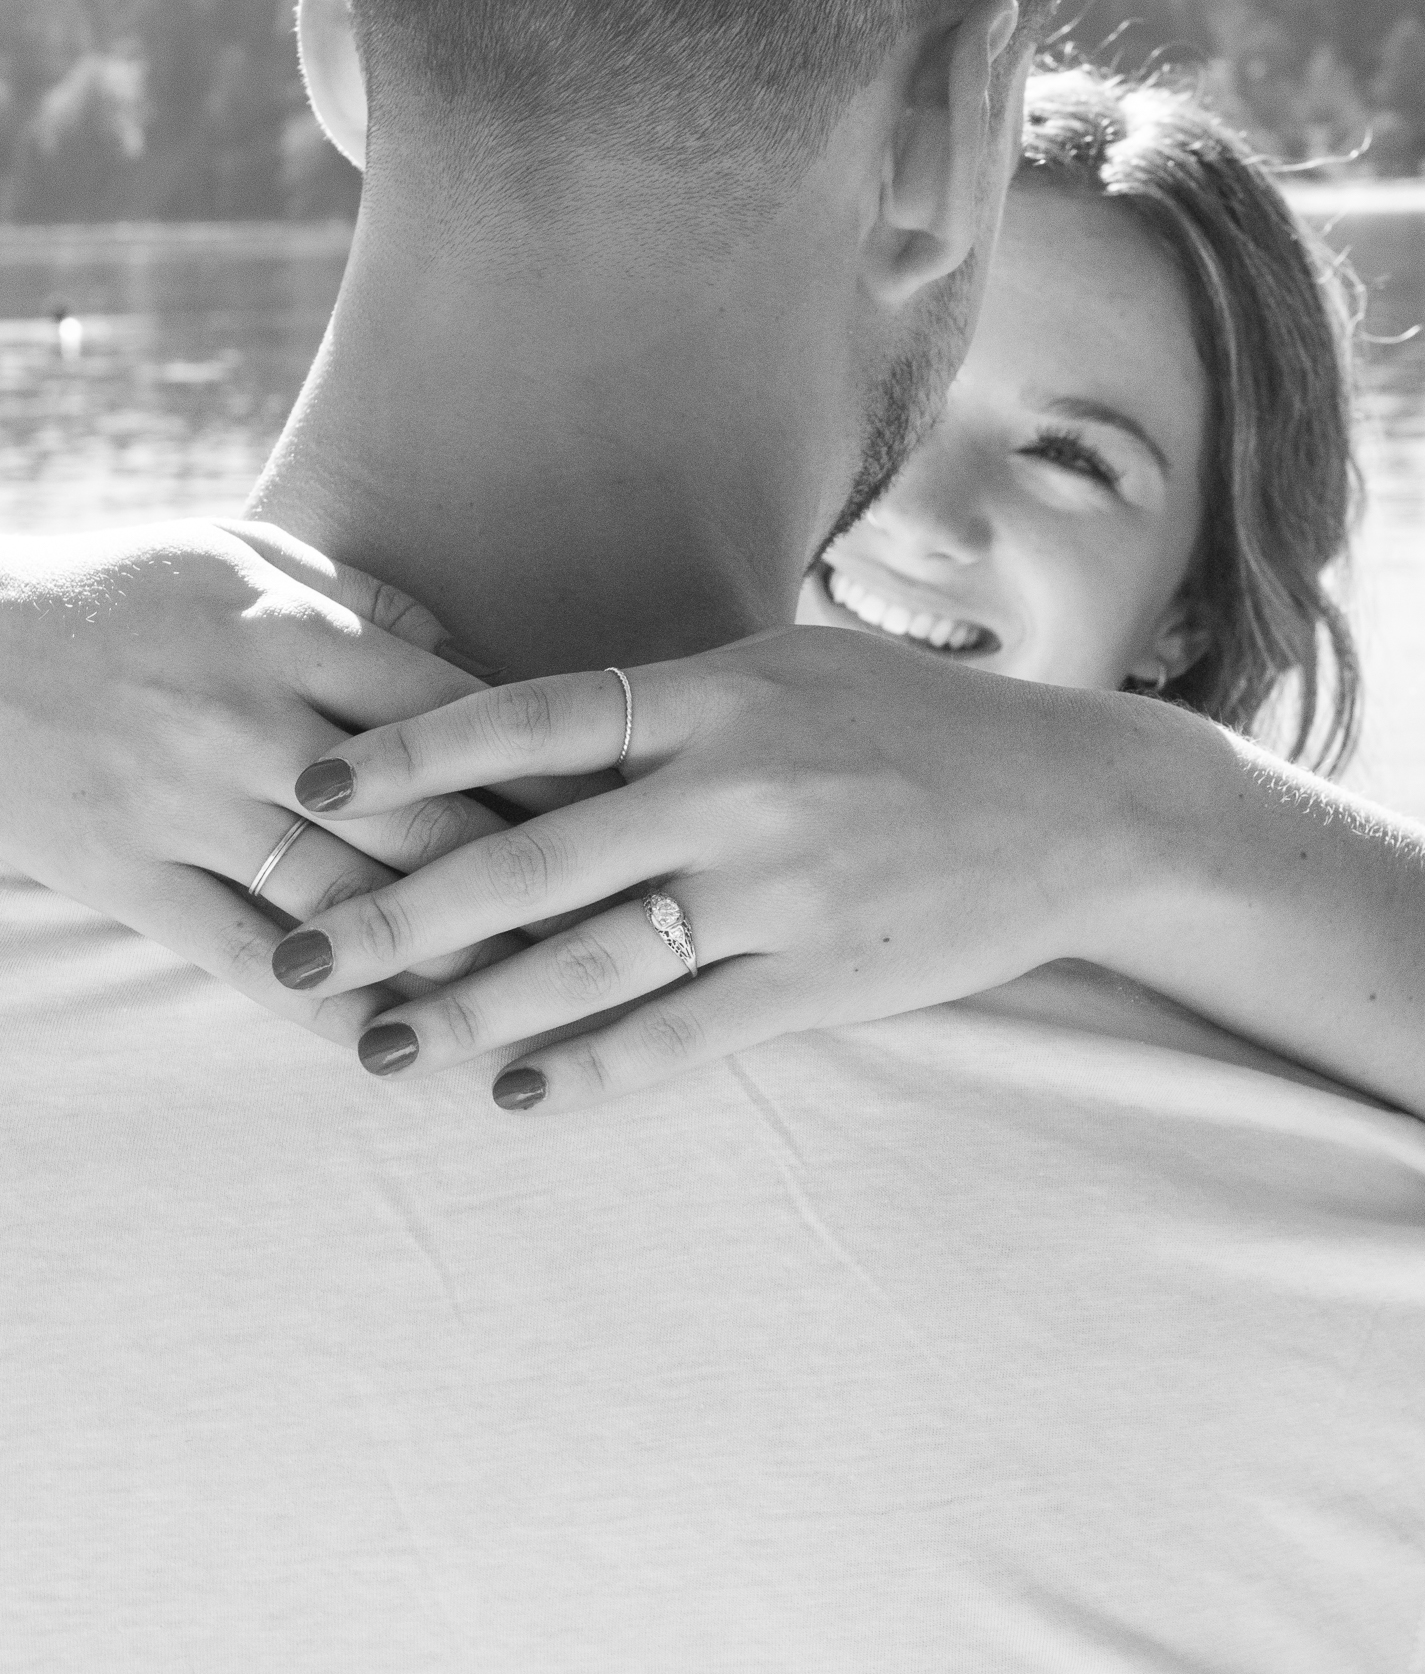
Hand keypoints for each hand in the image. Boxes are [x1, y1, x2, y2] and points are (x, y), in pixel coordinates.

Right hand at [0, 518, 583, 1046]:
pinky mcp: (128, 877)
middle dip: (534, 884)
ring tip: (539, 1003)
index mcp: (292, 629)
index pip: (458, 715)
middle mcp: (251, 721)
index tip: (631, 817)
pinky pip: (242, 957)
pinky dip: (325, 1008)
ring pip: (348, 900)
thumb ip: (367, 603)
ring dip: (450, 959)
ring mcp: (185, 805)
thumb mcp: (243, 553)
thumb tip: (477, 668)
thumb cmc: (119, 590)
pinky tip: (398, 1046)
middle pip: (424, 820)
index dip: (555, 774)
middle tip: (621, 929)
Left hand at [271, 624, 1152, 1099]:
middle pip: (531, 858)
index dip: (413, 753)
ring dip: (471, 1011)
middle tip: (293, 963)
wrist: (1082, 806)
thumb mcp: (790, 671)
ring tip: (380, 1049)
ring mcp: (783, 888)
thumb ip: (666, 703)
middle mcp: (739, 785)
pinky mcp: (824, 978)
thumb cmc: (918, 725)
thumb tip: (525, 736)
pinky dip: (594, 1070)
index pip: (533, 715)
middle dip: (397, 915)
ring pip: (591, 963)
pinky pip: (685, 1035)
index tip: (314, 789)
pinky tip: (517, 1095)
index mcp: (720, 692)